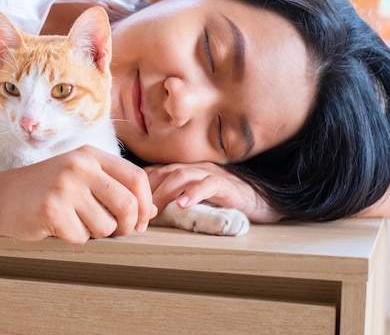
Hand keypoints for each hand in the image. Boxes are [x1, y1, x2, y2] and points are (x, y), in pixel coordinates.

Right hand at [0, 145, 156, 243]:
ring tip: (74, 221)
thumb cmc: (46, 189)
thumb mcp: (81, 179)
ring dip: (94, 234)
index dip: (145, 205)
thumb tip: (152, 211)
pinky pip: (80, 237)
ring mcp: (64, 186)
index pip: (137, 178)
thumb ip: (115, 189)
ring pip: (105, 226)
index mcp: (91, 155)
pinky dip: (72, 239)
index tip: (140, 222)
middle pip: (127, 205)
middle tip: (113, 231)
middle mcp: (80, 165)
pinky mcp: (50, 209)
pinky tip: (56, 226)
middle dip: (126, 226)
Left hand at [144, 162, 282, 223]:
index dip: (137, 190)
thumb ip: (172, 202)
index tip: (127, 210)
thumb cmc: (224, 202)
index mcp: (183, 170)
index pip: (153, 173)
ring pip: (179, 176)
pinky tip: (182, 205)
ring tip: (153, 213)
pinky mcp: (226, 184)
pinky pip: (208, 184)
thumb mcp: (193, 201)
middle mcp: (193, 168)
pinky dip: (193, 193)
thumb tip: (146, 217)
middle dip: (145, 196)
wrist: (261, 200)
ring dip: (162, 195)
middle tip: (137, 220)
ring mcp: (209, 174)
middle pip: (161, 174)